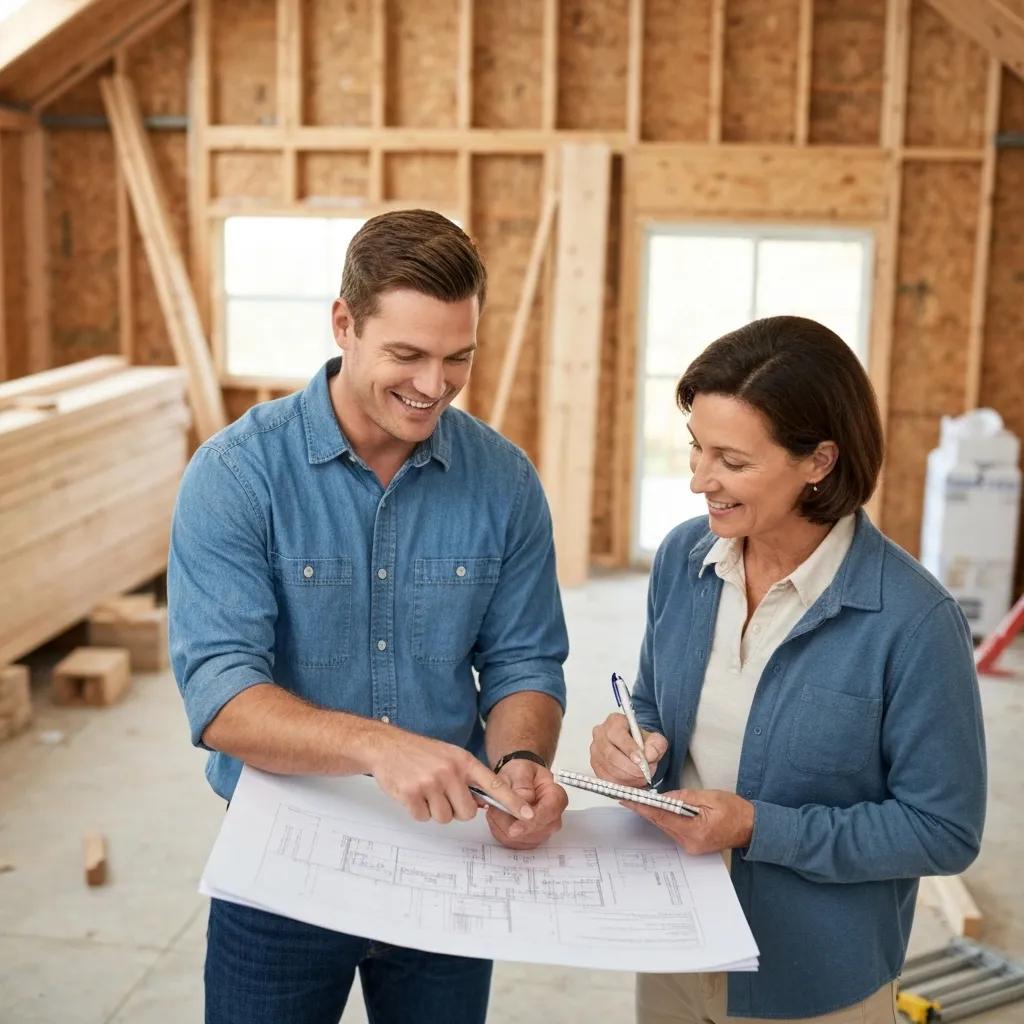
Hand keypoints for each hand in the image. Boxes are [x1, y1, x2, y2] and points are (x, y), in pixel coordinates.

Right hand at [367, 727, 535, 826]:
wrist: (387, 746)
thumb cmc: (420, 753)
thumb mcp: (450, 757)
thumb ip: (469, 777)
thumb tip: (484, 803)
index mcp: (463, 761)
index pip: (495, 785)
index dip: (513, 802)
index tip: (528, 814)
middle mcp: (450, 771)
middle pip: (467, 812)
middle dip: (456, 810)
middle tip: (442, 795)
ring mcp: (430, 782)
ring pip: (445, 818)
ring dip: (435, 810)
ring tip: (426, 791)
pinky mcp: (411, 794)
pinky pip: (424, 818)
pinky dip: (419, 811)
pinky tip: (413, 793)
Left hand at [485, 758, 566, 850]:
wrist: (517, 781)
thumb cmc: (522, 775)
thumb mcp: (520, 770)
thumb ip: (522, 784)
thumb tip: (525, 800)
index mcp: (556, 796)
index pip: (549, 813)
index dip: (531, 822)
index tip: (514, 828)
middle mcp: (553, 817)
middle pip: (535, 831)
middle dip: (510, 824)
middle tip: (494, 809)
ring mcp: (542, 831)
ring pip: (521, 840)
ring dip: (503, 826)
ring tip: (495, 808)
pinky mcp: (528, 840)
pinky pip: (512, 843)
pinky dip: (500, 831)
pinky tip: (496, 818)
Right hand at [590, 713, 668, 786]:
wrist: (635, 749)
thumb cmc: (641, 741)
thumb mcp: (655, 739)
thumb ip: (656, 745)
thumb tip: (650, 754)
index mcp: (614, 721)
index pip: (617, 734)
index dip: (629, 749)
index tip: (641, 760)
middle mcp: (600, 734)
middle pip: (611, 754)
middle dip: (630, 767)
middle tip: (644, 773)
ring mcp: (595, 750)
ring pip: (608, 767)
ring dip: (627, 776)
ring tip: (641, 777)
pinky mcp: (595, 764)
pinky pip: (606, 777)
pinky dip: (621, 782)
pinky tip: (632, 780)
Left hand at [622, 788, 753, 854]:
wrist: (751, 828)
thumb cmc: (735, 811)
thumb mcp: (710, 797)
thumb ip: (685, 797)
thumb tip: (665, 796)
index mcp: (696, 830)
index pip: (662, 816)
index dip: (643, 807)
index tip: (628, 800)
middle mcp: (690, 842)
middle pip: (660, 823)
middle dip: (644, 809)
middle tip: (627, 797)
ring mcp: (691, 846)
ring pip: (665, 826)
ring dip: (653, 814)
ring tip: (637, 801)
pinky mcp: (692, 845)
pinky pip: (672, 830)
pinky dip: (664, 819)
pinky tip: (657, 810)